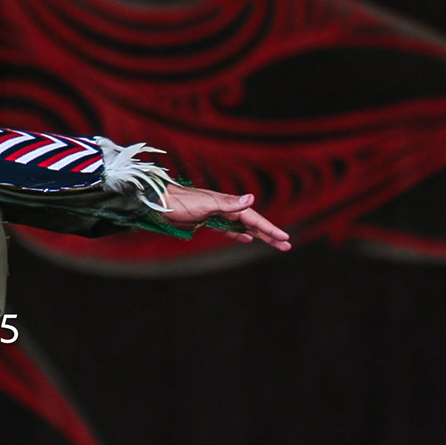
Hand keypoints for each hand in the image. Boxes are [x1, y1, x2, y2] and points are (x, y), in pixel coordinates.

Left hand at [159, 186, 290, 250]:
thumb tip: (251, 199)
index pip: (254, 218)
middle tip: (286, 245)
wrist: (159, 204)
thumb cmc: (181, 203)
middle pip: (253, 224)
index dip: (269, 229)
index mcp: (229, 205)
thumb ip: (229, 203)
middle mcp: (226, 209)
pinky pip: (229, 230)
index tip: (284, 238)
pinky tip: (247, 238)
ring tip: (274, 243)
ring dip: (258, 235)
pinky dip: (239, 234)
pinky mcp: (207, 223)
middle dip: (269, 234)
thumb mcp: (205, 204)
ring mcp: (217, 216)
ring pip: (243, 228)